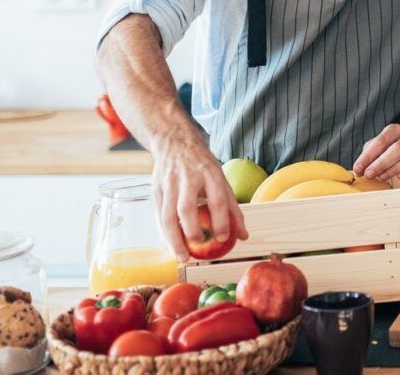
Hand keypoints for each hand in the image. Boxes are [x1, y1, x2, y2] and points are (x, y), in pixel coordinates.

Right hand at [151, 136, 247, 262]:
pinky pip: (158, 216)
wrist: (175, 143)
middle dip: (191, 231)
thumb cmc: (202, 166)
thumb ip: (232, 207)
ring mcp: (169, 184)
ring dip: (174, 239)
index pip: (216, 199)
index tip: (223, 238)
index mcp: (210, 173)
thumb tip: (243, 236)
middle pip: (186, 208)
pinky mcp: (156, 190)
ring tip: (182, 256)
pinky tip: (171, 246)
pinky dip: (164, 233)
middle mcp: (188, 178)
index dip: (220, 220)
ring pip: (167, 215)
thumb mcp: (221, 179)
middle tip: (198, 248)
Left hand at [353, 123, 399, 180]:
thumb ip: (368, 154)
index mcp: (394, 130)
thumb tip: (358, 169)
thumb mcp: (379, 143)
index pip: (381, 142)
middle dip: (381, 164)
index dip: (368, 156)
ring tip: (381, 177)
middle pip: (397, 149)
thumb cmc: (392, 145)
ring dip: (394, 170)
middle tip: (369, 175)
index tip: (358, 169)